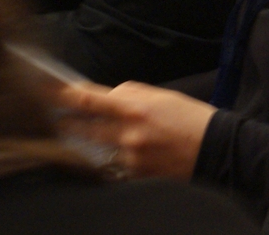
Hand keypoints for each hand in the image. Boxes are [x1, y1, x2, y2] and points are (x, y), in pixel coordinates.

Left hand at [59, 82, 215, 178]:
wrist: (215, 149)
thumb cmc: (191, 118)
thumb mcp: (163, 96)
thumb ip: (132, 95)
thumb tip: (107, 97)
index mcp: (137, 108)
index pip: (91, 101)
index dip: (68, 97)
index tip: (53, 93)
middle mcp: (129, 134)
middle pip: (86, 129)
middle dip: (69, 124)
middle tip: (59, 120)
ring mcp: (130, 158)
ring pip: (100, 149)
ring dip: (96, 143)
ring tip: (102, 136)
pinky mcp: (136, 175)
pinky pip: (116, 165)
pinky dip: (117, 158)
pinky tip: (131, 154)